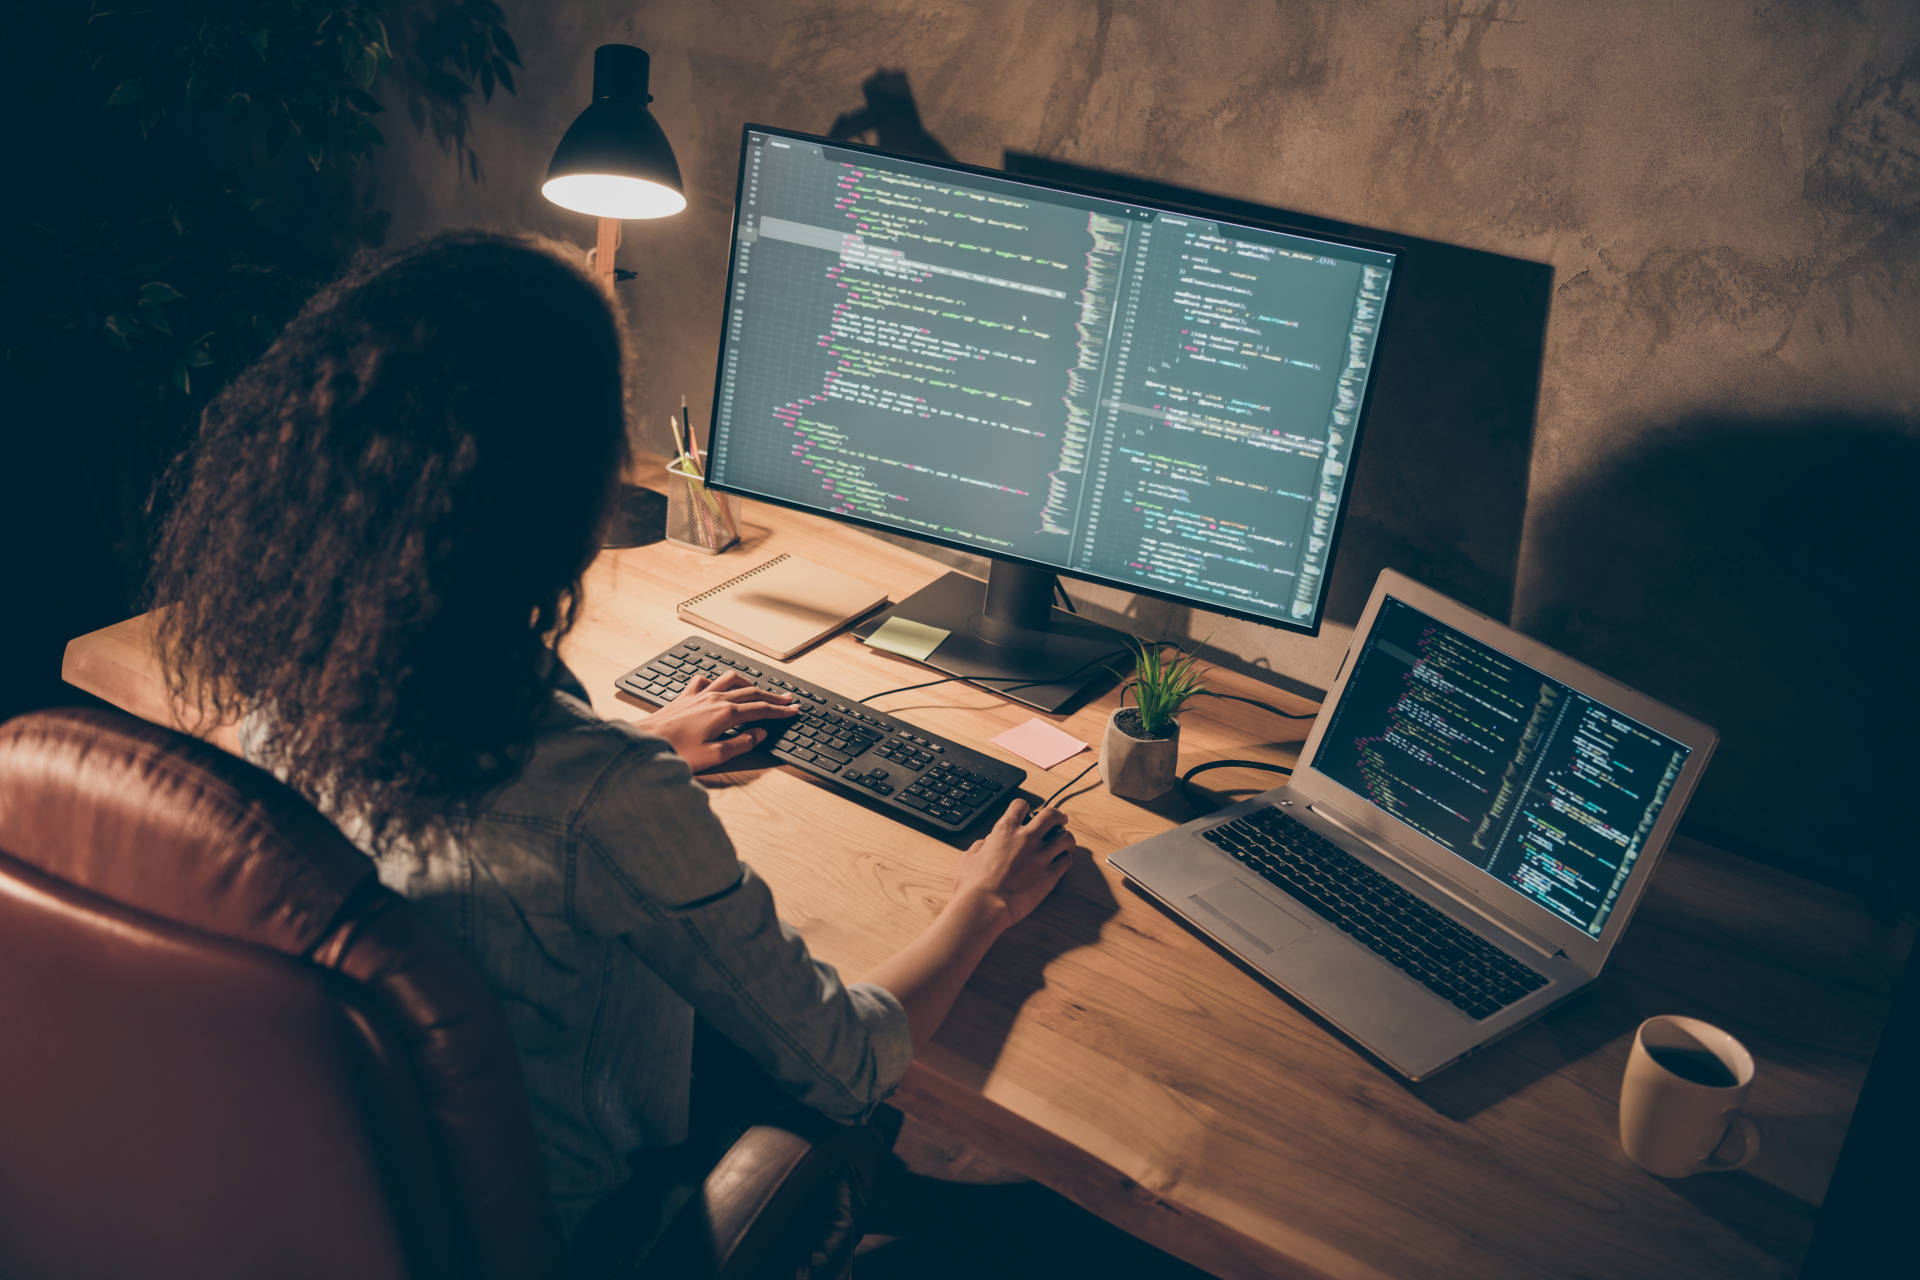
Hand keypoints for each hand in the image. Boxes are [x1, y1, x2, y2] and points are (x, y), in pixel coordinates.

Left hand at [646, 672, 797, 769]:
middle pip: (752, 692)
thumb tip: (760, 734)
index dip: (780, 710)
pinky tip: (718, 686)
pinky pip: (705, 680)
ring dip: (748, 683)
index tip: (794, 710)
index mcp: (726, 714)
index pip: (761, 709)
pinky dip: (717, 681)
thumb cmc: (677, 750)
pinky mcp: (686, 696)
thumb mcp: (715, 755)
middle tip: (787, 699)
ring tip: (758, 688)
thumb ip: (742, 743)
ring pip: (731, 680)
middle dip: (772, 696)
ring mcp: (700, 694)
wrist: (646, 741)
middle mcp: (715, 699)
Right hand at [951, 799, 1080, 932]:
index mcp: (1005, 830)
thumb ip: (980, 846)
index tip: (1028, 813)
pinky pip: (1066, 861)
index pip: (1020, 806)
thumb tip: (986, 844)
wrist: (985, 905)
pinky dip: (1066, 860)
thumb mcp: (969, 858)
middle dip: (1058, 816)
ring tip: (1065, 843)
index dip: (1024, 808)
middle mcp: (1026, 838)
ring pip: (1065, 838)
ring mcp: (1040, 856)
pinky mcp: (1050, 875)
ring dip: (1066, 838)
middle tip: (1061, 820)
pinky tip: (1062, 862)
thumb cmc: (973, 885)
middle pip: (1051, 815)